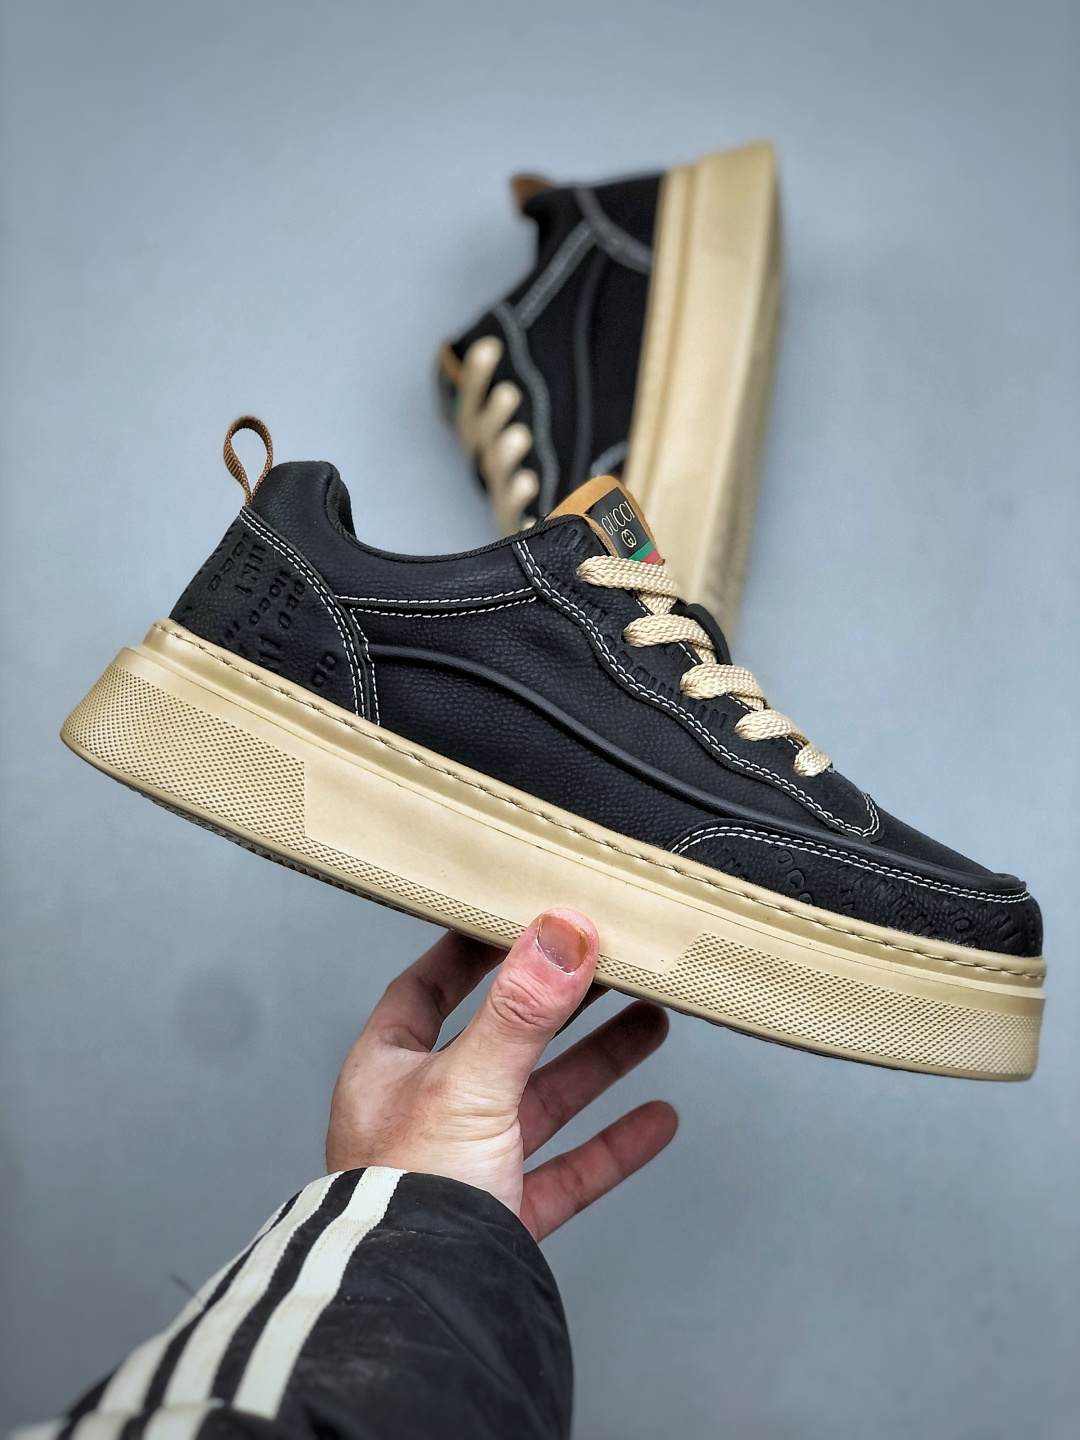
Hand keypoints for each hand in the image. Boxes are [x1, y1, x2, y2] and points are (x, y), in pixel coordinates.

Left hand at [326, 908, 676, 1239]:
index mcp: (390, 1070)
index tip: (525, 916)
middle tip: (610, 963)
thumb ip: (520, 1010)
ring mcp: (468, 1166)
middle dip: (561, 1002)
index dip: (475, 950)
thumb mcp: (467, 1085)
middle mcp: (425, 1112)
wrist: (414, 1315)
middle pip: (504, 1038)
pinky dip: (614, 1143)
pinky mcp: (506, 1216)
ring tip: (651, 1020)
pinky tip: (656, 1120)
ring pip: (544, 1099)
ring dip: (599, 1061)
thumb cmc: (404, 1201)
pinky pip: (570, 1169)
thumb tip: (561, 933)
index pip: (430, 987)